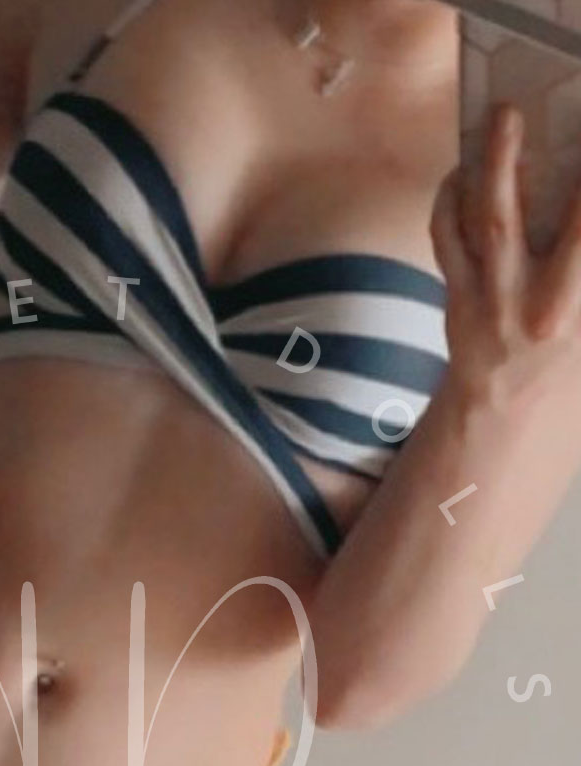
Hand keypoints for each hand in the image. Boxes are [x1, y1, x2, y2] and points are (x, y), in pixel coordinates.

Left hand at [430, 102, 580, 425]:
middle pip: (504, 219)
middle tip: (511, 111)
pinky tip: (463, 173)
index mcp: (566, 307)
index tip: (580, 153)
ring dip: (474, 171)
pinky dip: (450, 202)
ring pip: (466, 226)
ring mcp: (481, 300)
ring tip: (491, 127)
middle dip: (506, 163)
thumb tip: (574, 208)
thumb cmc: (562, 352)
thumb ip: (580, 257)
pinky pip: (445, 242)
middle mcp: (519, 302)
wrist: (505, 406)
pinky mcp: (456, 299)